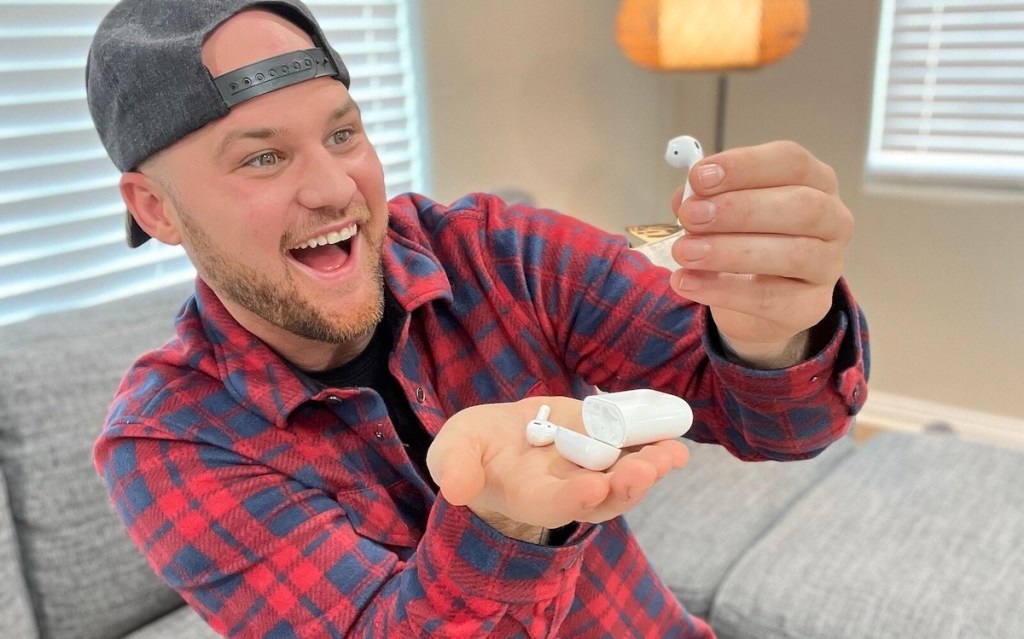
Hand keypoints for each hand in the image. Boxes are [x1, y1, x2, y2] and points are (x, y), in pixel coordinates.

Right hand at [426, 397, 688, 537]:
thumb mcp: (454, 452)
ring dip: (649, 469)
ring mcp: (589, 472)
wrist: (498, 441)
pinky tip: (676, 442)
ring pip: (624, 480)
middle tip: (645, 469)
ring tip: (670, 455)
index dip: (572, 499)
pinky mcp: (604, 450)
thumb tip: (454, 489)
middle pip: (602, 499)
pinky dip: (655, 449)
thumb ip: (455, 467)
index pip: (553, 505)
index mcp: (528, 497)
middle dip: (625, 485)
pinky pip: (634, 454)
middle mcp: (566, 492)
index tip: (592, 488)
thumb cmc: (472, 451)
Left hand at [669, 141, 852, 367]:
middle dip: (740, 209)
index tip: (699, 177)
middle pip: (801, 206)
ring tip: (684, 252)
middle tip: (690, 216)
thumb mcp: (725, 212)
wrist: (758, 304)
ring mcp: (828, 265)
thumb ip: (705, 199)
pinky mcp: (811, 306)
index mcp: (816, 181)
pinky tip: (687, 282)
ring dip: (730, 251)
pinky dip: (722, 291)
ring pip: (792, 254)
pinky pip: (769, 299)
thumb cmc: (746, 240)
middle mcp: (833, 220)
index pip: (792, 162)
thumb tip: (685, 198)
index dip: (745, 166)